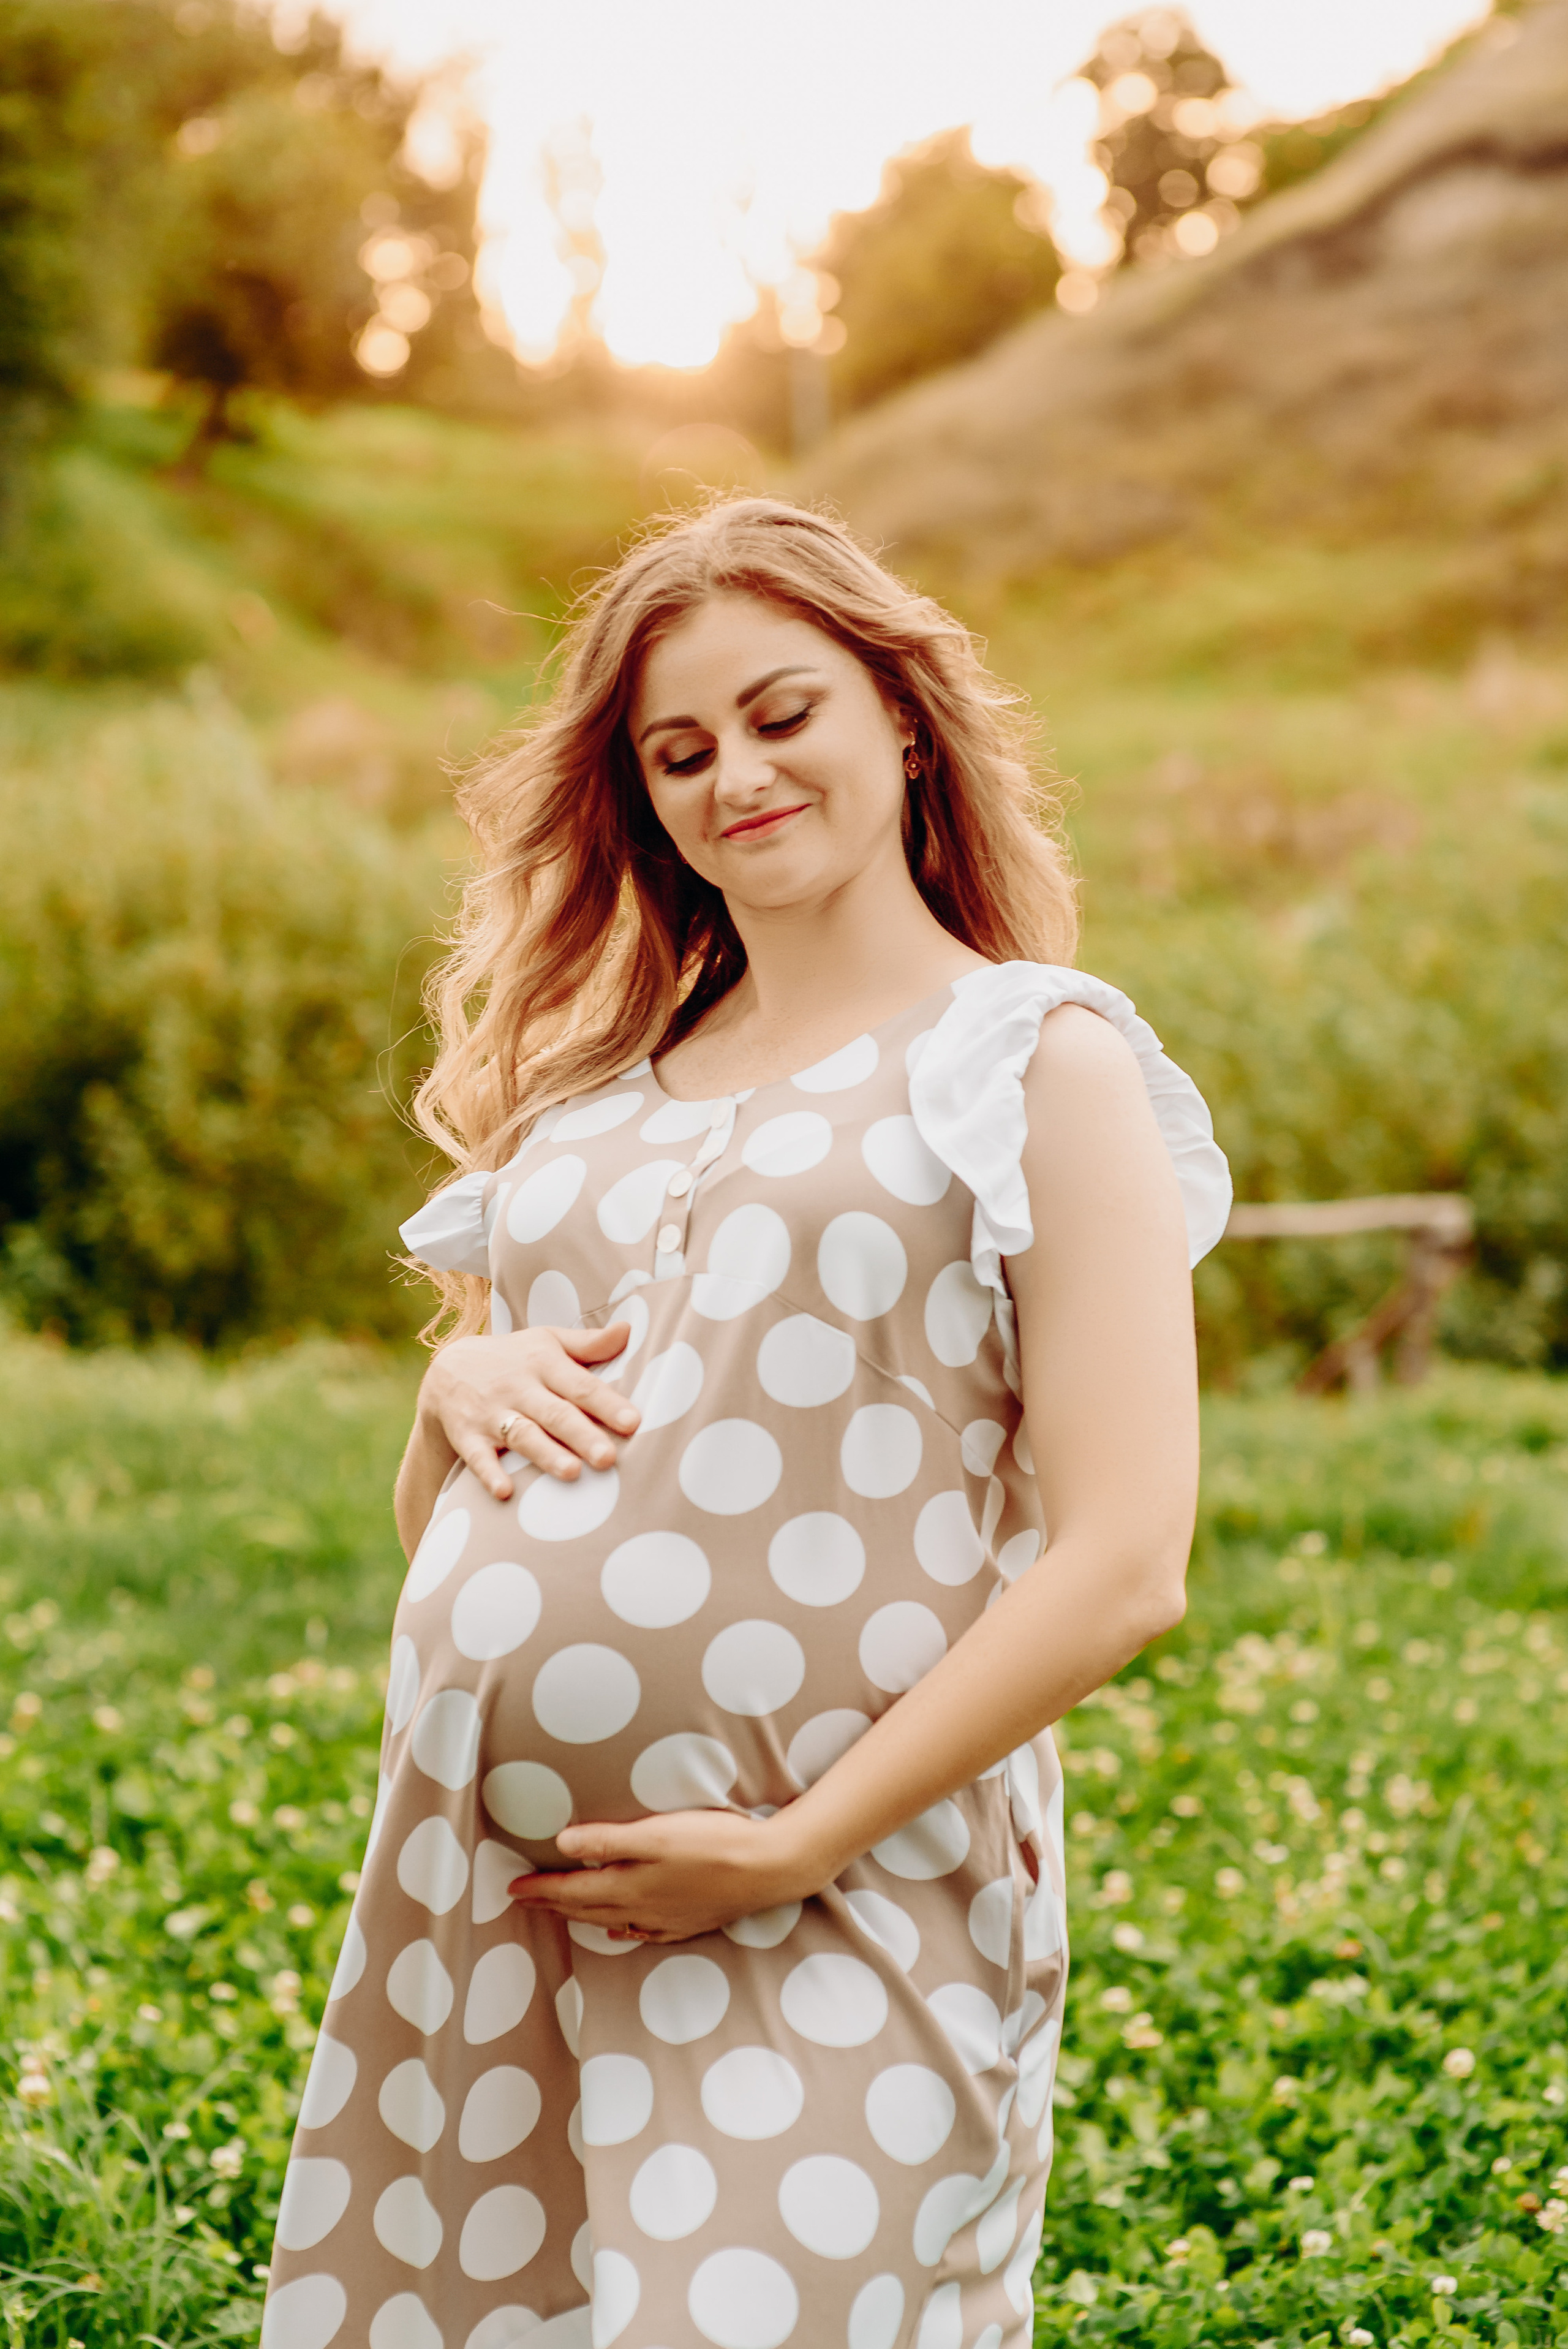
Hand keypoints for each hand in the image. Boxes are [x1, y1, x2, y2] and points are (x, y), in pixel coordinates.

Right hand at [419, 1324, 639, 1503]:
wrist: (447, 1369)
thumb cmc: (514, 1358)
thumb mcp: (547, 1341)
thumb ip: (589, 1343)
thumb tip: (629, 1330)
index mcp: (544, 1362)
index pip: (581, 1385)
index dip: (607, 1404)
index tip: (633, 1422)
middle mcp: (519, 1387)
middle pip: (555, 1414)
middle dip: (581, 1436)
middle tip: (608, 1458)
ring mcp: (490, 1412)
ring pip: (522, 1435)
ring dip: (545, 1454)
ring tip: (571, 1472)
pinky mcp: (466, 1435)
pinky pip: (478, 1456)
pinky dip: (489, 1474)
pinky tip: (505, 1492)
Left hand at [508, 1810, 823, 1945]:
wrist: (770, 1869)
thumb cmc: (714, 1844)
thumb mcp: (657, 1834)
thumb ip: (609, 1840)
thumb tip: (562, 1845)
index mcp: (630, 1886)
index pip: (573, 1890)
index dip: (541, 1889)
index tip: (512, 1890)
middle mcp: (643, 1909)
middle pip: (587, 1908)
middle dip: (553, 1904)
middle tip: (525, 1902)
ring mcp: (668, 1919)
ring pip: (613, 1920)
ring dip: (582, 1916)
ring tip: (562, 1913)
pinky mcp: (690, 1920)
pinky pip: (643, 1931)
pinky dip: (623, 1929)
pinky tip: (621, 1928)